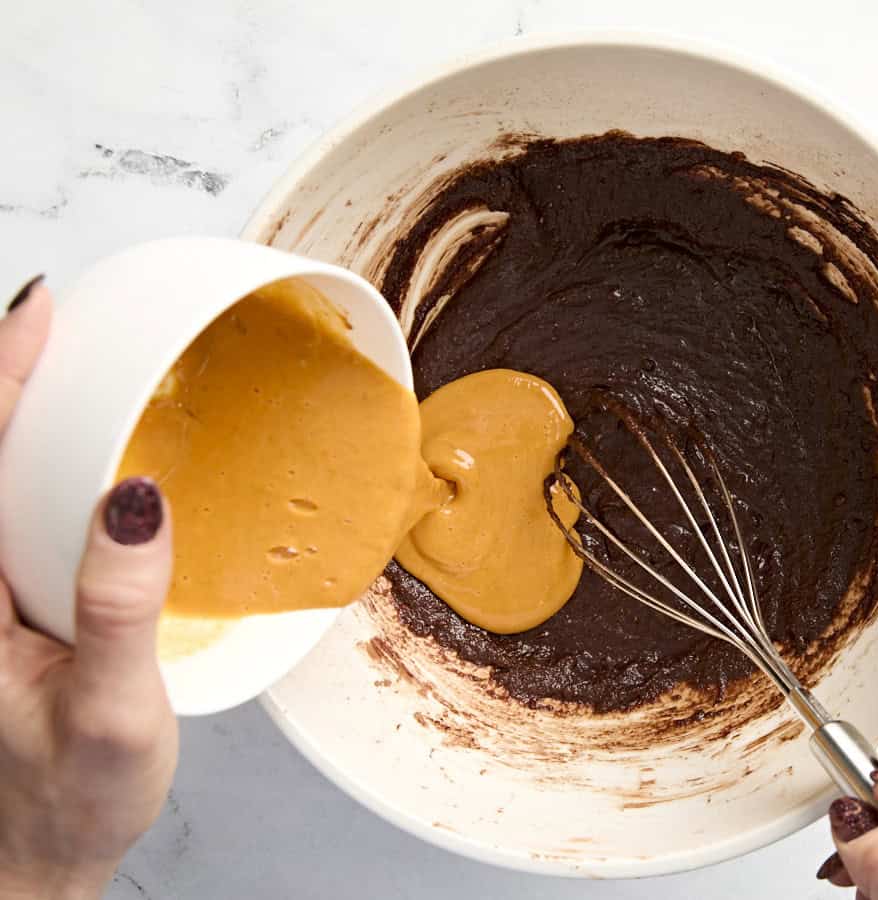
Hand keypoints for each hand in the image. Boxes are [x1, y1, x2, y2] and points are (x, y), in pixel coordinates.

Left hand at [0, 278, 177, 899]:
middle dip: (10, 372)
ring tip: (74, 357)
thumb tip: (135, 499)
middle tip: (66, 315)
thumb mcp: (108, 715)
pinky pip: (21, 506)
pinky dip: (46, 457)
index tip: (42, 308)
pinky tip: (84, 446)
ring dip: (24, 408)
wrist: (39, 853)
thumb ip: (120, 610)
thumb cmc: (67, 799)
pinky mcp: (13, 601)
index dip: (3, 371)